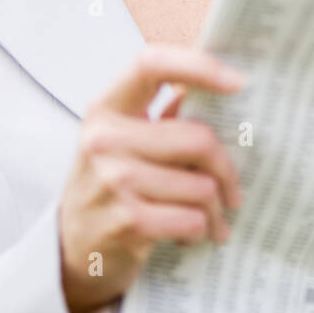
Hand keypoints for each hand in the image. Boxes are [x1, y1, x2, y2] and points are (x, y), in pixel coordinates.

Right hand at [58, 43, 247, 312]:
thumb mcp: (128, 143)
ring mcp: (112, 180)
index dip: (198, 67)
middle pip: (198, 139)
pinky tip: (189, 234)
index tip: (239, 83)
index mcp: (107, 109)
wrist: (73, 247)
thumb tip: (228, 89)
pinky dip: (200, 230)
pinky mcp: (125, 221)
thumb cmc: (114, 186)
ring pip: (202, 187)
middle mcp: (103, 139)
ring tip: (211, 219)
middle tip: (234, 192)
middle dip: (227, 170)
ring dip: (215, 209)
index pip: (151, 64)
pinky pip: (192, 220)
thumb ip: (167, 117)